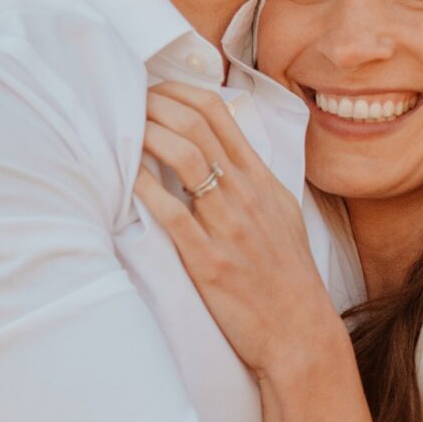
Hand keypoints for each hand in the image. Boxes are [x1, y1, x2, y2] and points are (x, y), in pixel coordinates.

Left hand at [135, 84, 346, 379]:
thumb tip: (223, 149)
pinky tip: (125, 176)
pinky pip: (172, 214)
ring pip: (185, 158)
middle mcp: (245, 195)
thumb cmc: (286, 275)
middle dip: (156, 104)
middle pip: (196, 126)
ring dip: (147, 134)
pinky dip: (145, 188)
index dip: (180, 92)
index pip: (219, 114)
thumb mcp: (280, 214)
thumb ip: (252, 180)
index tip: (154, 88)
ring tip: (122, 128)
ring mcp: (228, 226)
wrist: (300, 332)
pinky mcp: (209, 261)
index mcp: (261, 180)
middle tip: (128, 99)